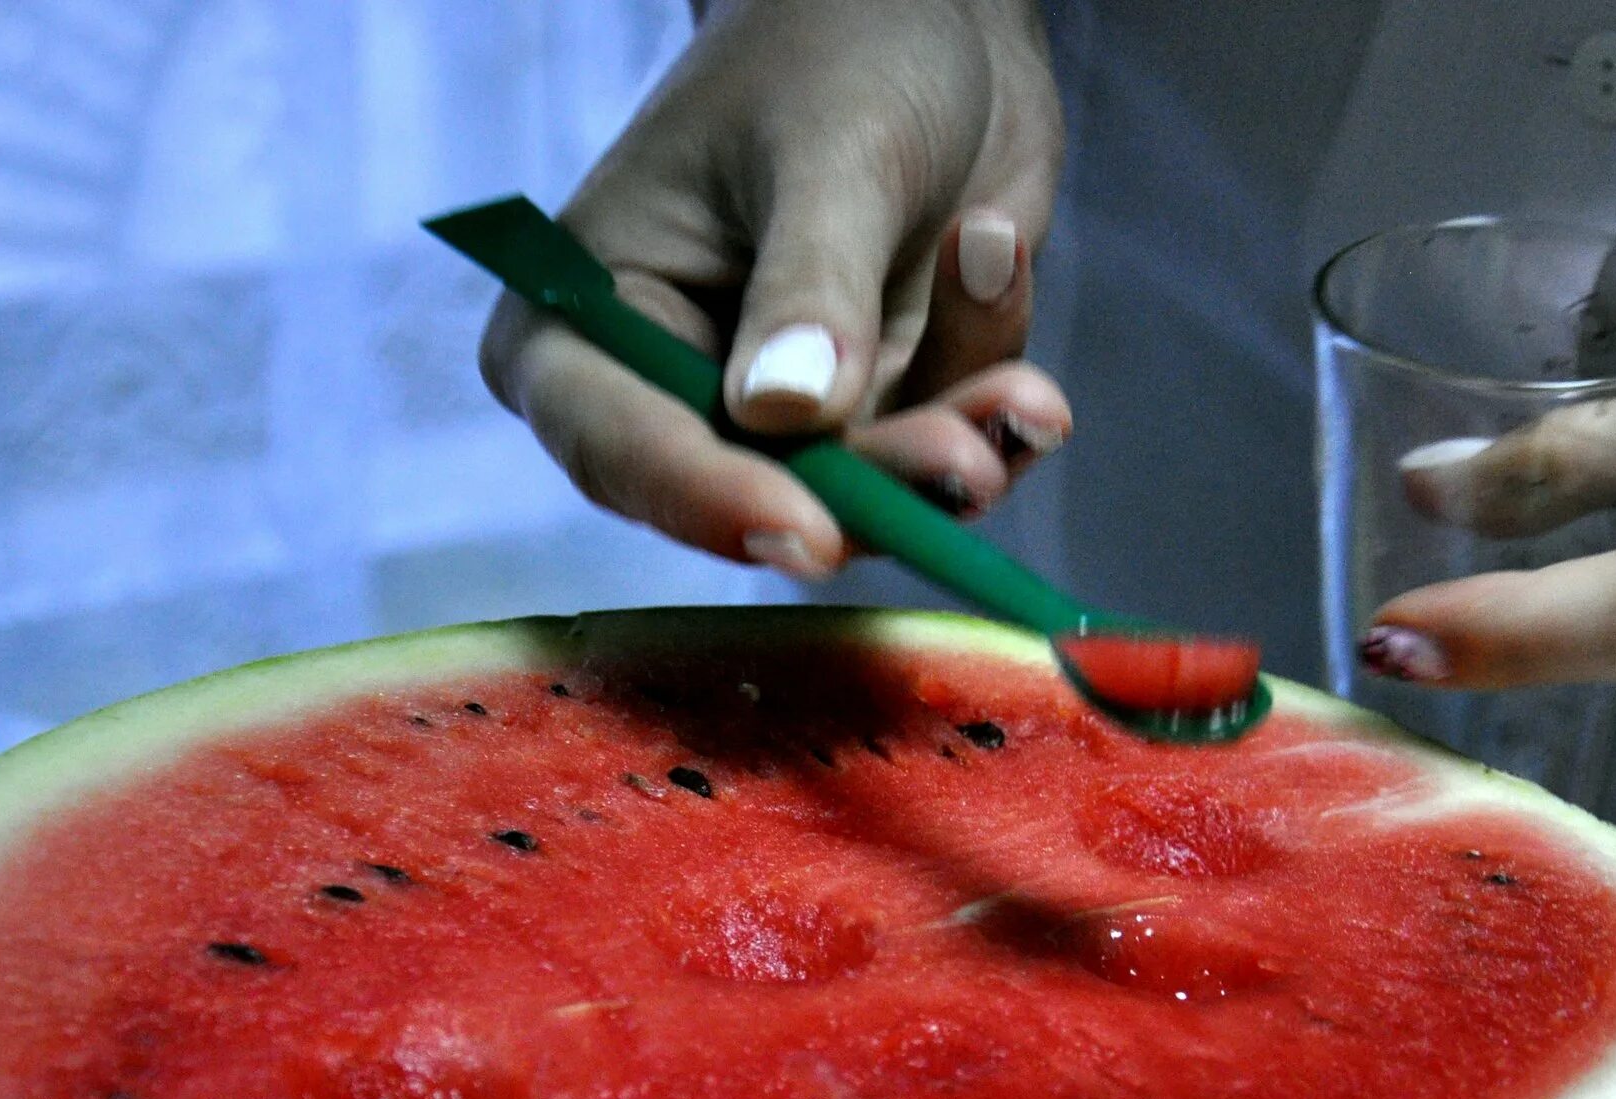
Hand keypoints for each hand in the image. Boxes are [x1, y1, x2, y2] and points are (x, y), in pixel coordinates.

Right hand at [479, 0, 1069, 578]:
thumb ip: (811, 285)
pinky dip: (996, 397)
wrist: (935, 13)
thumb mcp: (826, 151)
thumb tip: (784, 415)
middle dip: (873, 491)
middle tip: (961, 460)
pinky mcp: (884, 407)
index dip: (706, 501)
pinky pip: (945, 446)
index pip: (617, 445)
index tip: (801, 530)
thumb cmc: (835, 45)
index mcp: (589, 320)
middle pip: (755, 497)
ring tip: (1026, 395)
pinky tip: (1001, 263)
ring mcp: (789, 413)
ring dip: (958, 447)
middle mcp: (676, 390)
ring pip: (869, 493)